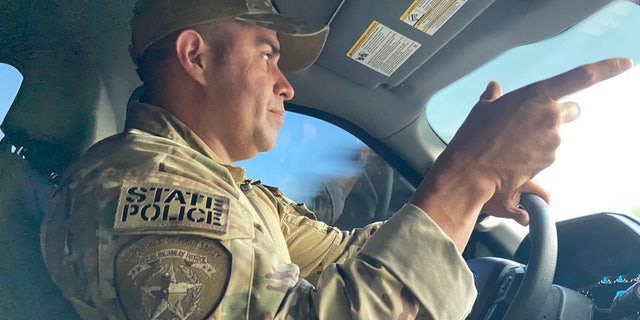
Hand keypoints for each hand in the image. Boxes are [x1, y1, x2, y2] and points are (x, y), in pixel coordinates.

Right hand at [441, 58, 632, 223]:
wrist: (469, 173)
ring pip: (553, 138)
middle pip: (571, 110)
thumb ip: (493, 97)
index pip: (581, 76)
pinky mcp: (547, 163)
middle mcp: (550, 117)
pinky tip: (510, 162)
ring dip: (539, 141)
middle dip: (556, 116)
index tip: (626, 64)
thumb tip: (493, 88)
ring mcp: (552, 142)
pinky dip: (532, 159)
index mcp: (536, 96)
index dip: (608, 68)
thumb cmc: (472, 138)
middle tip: (531, 124)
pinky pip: (544, 158)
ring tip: (509, 148)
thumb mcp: (481, 111)